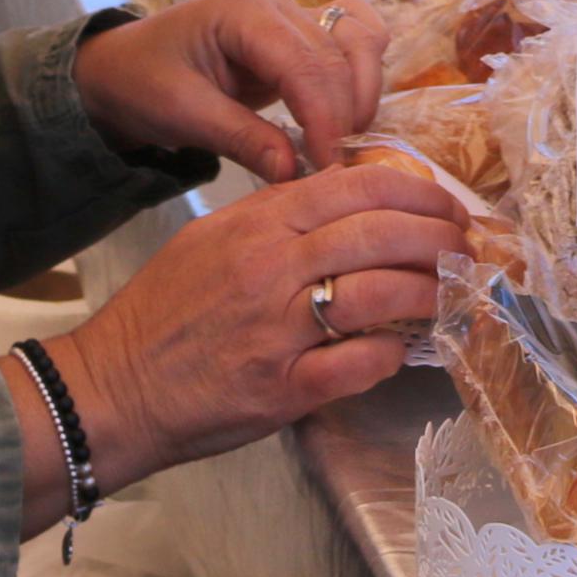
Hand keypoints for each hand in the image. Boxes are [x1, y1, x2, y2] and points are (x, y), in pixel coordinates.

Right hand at [18, 160, 463, 509]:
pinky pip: (356, 365)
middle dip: (437, 237)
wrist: (112, 387)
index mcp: (258, 225)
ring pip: (378, 295)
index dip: (417, 190)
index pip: (357, 186)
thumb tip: (344, 195)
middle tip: (464, 247)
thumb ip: (274, 213)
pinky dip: (390, 355)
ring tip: (448, 294)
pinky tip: (402, 350)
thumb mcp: (210, 238)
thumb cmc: (164, 312)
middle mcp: (271, 270)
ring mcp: (278, 332)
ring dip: (426, 292)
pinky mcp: (281, 390)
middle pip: (380, 234)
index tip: (446, 203)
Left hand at [75, 0, 387, 182]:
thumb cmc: (142, 82)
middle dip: (346, 113)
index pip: (304, 63)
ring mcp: (293, 11)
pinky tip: (349, 117)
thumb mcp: (181, 115)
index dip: (325, 117)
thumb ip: (240, 138)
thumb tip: (294, 171)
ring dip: (363, 92)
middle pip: (339, 53)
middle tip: (337, 168)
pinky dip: (363, 76)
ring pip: (360, 39)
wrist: (123, 67)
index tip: (329, 167)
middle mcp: (276, 0)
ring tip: (344, 144)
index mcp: (242, 9)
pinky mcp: (302, 31)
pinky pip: (354, 40)